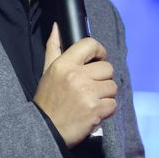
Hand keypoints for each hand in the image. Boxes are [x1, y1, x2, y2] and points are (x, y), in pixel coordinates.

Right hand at [33, 24, 116, 147]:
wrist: (45, 131)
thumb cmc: (47, 100)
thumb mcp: (47, 71)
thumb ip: (53, 47)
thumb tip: (58, 26)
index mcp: (64, 64)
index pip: (90, 44)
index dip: (99, 50)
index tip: (98, 59)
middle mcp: (76, 76)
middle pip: (107, 67)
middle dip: (102, 78)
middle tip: (92, 87)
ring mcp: (87, 94)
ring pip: (112, 86)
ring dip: (105, 94)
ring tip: (92, 100)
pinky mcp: (96, 110)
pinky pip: (113, 104)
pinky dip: (106, 110)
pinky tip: (94, 112)